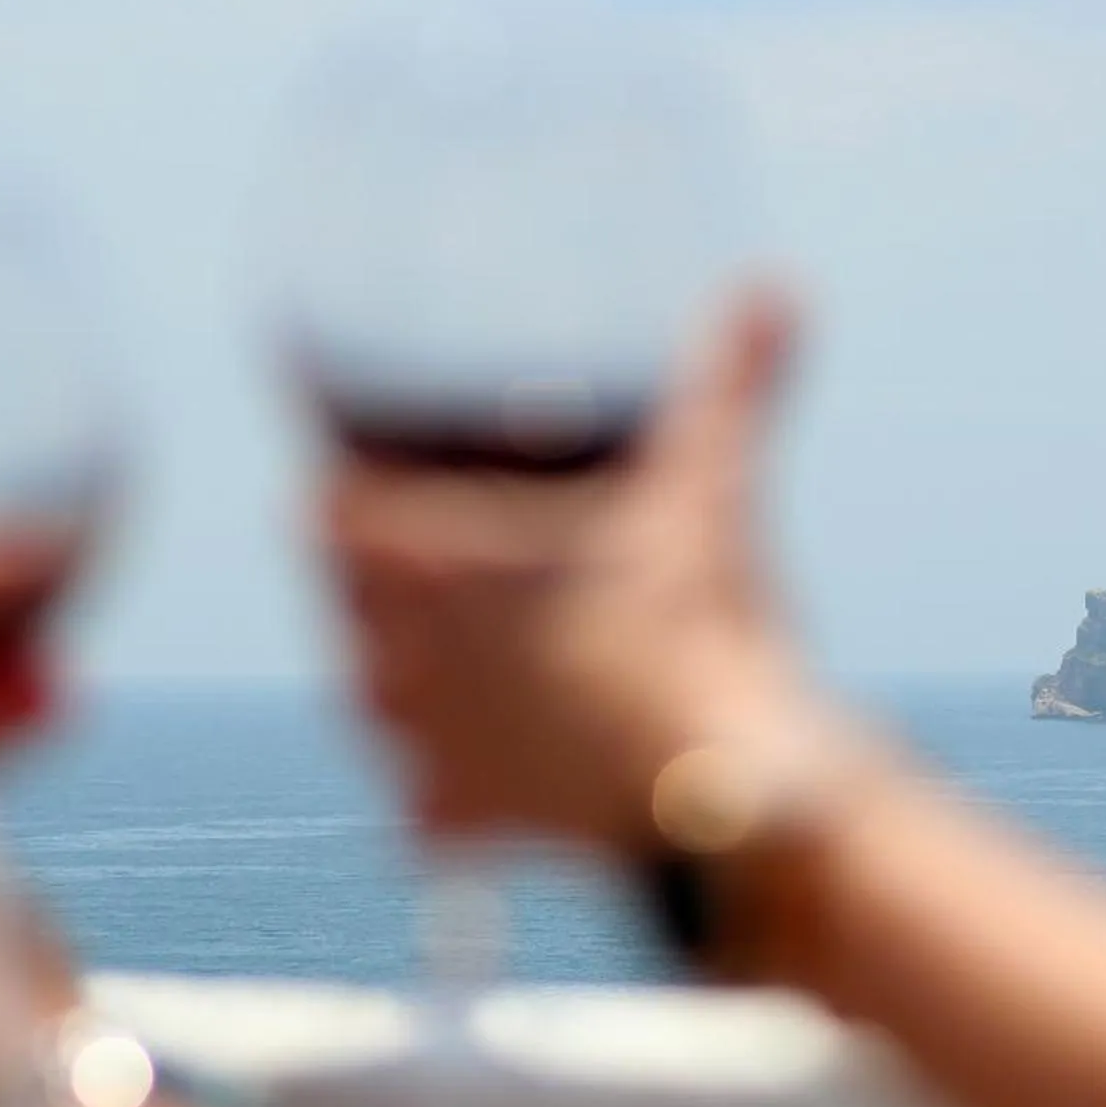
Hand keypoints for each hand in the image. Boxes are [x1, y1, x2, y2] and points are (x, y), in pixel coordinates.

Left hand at [323, 287, 822, 852]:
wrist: (718, 783)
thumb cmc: (698, 627)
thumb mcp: (713, 486)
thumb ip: (731, 381)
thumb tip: (775, 287)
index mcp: (428, 563)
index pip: (330, 510)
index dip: (345, 486)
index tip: (357, 470)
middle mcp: (403, 654)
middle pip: (343, 601)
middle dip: (370, 575)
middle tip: (409, 550)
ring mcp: (427, 744)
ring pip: (367, 700)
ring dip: (392, 673)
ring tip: (428, 655)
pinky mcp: (468, 818)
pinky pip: (423, 811)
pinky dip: (441, 798)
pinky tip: (464, 787)